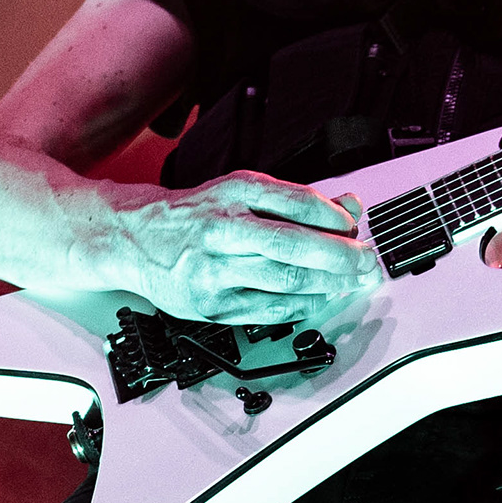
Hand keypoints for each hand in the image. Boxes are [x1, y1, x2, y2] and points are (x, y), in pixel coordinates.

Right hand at [108, 171, 378, 321]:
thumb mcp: (240, 193)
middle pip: (293, 246)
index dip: (334, 217)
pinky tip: (317, 298)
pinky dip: (300, 305)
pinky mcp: (209, 304)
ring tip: (349, 283)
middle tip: (366, 263)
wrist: (134, 239)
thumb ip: (294, 201)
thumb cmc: (193, 215)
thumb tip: (347, 205)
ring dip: (326, 284)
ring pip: (283, 280)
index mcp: (231, 194)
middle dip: (340, 257)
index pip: (295, 202)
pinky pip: (266, 309)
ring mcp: (213, 270)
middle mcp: (221, 229)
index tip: (354, 226)